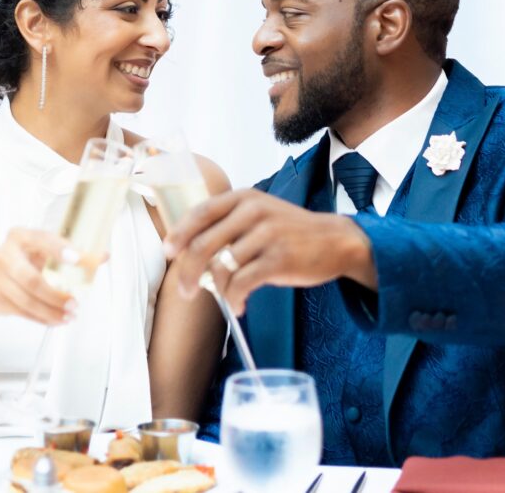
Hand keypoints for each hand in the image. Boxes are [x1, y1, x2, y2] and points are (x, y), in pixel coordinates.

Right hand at [0, 228, 100, 324]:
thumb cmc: (22, 259)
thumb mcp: (43, 250)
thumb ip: (73, 252)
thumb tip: (102, 256)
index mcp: (20, 236)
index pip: (41, 239)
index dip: (59, 249)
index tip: (77, 259)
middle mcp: (4, 254)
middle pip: (31, 279)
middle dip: (55, 295)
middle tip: (74, 303)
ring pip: (26, 300)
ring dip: (50, 311)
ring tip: (69, 315)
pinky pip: (22, 312)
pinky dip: (42, 318)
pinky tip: (56, 320)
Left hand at [163, 189, 375, 314]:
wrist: (336, 240)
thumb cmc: (291, 232)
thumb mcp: (260, 215)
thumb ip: (229, 226)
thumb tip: (192, 255)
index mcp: (244, 198)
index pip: (201, 212)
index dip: (179, 233)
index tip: (168, 252)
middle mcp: (253, 211)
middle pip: (203, 244)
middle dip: (188, 271)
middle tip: (186, 291)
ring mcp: (267, 234)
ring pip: (221, 267)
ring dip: (216, 290)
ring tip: (224, 299)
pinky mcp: (279, 259)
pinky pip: (243, 284)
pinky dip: (235, 299)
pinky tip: (239, 306)